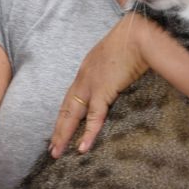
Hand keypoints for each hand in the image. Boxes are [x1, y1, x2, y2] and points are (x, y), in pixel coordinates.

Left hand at [50, 14, 149, 156]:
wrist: (136, 36)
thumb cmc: (131, 42)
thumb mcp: (115, 57)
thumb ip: (112, 71)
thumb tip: (119, 79)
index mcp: (86, 72)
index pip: (71, 98)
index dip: (64, 115)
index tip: (59, 129)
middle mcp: (83, 80)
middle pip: (66, 109)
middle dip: (58, 130)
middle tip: (52, 148)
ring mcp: (90, 87)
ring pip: (72, 116)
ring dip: (64, 135)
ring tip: (57, 153)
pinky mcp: (102, 92)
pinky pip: (93, 118)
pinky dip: (88, 134)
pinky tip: (82, 148)